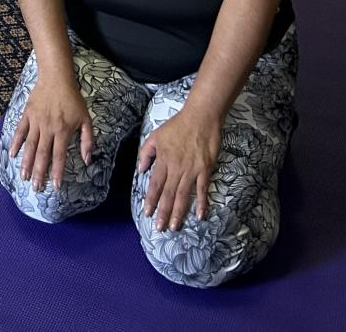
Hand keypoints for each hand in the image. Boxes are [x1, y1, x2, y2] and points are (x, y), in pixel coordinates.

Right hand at [9, 75, 93, 191]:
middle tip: (35, 188)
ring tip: (23, 177)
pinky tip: (12, 154)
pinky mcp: (27, 115)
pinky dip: (15, 143)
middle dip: (39, 173)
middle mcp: (48, 129)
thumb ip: (88, 140)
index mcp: (63, 131)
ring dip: (26, 162)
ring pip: (30, 146)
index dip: (57, 172)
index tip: (54, 186)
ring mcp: (36, 122)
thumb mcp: (86, 119)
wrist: (56, 79)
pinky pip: (20, 131)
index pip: (59, 156)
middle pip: (42, 154)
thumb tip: (87, 159)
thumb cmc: (73, 99)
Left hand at [137, 105, 222, 230]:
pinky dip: (201, 203)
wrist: (200, 118)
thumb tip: (141, 170)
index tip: (147, 213)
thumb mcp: (155, 136)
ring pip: (183, 195)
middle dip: (163, 212)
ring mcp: (191, 170)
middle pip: (168, 194)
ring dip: (178, 212)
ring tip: (174, 227)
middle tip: (160, 228)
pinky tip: (200, 215)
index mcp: (163, 161)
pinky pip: (202, 189)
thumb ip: (146, 153)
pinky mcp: (205, 169)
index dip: (151, 200)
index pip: (155, 184)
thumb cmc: (177, 126)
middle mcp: (176, 168)